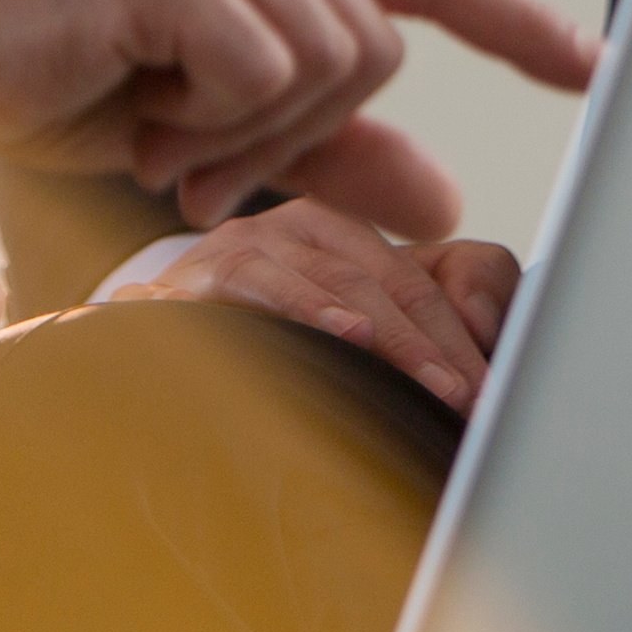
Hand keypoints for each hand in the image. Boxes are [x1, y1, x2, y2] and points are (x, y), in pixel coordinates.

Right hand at [0, 0, 604, 232]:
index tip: (594, 64)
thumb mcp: (203, 124)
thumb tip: (444, 195)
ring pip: (331, 66)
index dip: (515, 19)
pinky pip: (264, 73)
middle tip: (191, 168)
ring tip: (154, 132)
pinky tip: (134, 110)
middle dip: (298, 138)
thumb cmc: (44, 70)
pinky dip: (208, 124)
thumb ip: (324, 147)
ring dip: (245, 135)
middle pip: (378, 50)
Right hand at [126, 199, 525, 412]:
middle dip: (436, 343)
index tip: (496, 392)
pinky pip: (252, 285)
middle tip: (472, 401)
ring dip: (388, 337)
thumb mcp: (348, 338)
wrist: (135, 376)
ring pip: (331, 279)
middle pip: (384, 277)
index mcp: (337, 238)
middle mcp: (289, 231)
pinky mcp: (188, 280)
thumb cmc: (256, 359)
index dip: (464, 331)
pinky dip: (301, 310)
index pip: (421, 276)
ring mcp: (236, 250)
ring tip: (431, 384)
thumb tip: (485, 326)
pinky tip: (342, 339)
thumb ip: (428, 312)